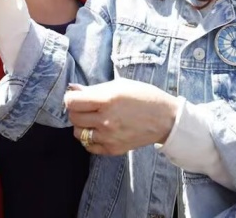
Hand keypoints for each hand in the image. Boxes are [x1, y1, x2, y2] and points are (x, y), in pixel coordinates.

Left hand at [64, 78, 178, 155]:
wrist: (165, 119)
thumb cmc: (144, 97)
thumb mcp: (120, 85)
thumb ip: (94, 89)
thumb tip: (73, 89)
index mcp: (107, 100)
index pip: (72, 102)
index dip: (70, 98)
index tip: (76, 97)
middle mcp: (106, 120)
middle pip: (73, 117)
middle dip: (76, 110)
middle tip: (86, 107)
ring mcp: (109, 137)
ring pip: (78, 133)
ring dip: (82, 125)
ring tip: (93, 119)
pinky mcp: (113, 149)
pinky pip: (89, 146)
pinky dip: (90, 138)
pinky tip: (99, 131)